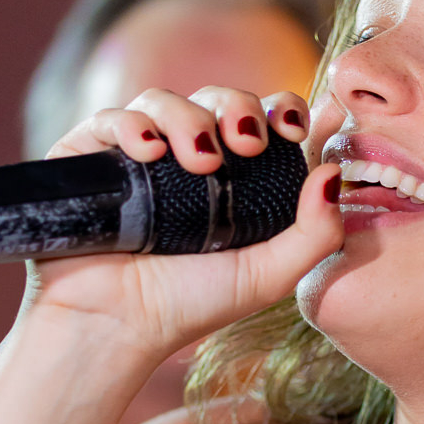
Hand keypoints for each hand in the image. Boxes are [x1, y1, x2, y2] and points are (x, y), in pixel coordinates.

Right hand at [24, 87, 343, 362]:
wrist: (115, 326)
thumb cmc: (190, 305)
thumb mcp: (268, 276)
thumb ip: (316, 232)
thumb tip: (334, 169)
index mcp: (234, 181)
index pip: (265, 120)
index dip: (284, 109)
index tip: (295, 127)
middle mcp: (186, 159)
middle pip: (219, 97)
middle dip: (239, 107)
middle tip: (247, 143)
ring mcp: (137, 155)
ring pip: (165, 99)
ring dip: (189, 118)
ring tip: (198, 161)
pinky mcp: (90, 157)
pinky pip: (113, 117)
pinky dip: (133, 125)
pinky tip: (148, 152)